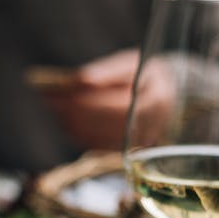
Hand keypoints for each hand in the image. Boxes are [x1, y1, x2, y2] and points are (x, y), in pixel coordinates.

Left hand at [34, 49, 174, 150]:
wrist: (170, 100)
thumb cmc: (148, 77)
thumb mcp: (135, 65)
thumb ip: (109, 72)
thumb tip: (81, 80)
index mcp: (152, 103)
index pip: (109, 104)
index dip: (82, 100)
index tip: (57, 90)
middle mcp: (144, 129)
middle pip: (97, 123)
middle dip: (70, 111)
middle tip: (48, 97)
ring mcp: (134, 145)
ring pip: (93, 137)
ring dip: (69, 122)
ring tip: (53, 105)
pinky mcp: (122, 153)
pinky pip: (94, 145)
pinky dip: (76, 132)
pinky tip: (65, 119)